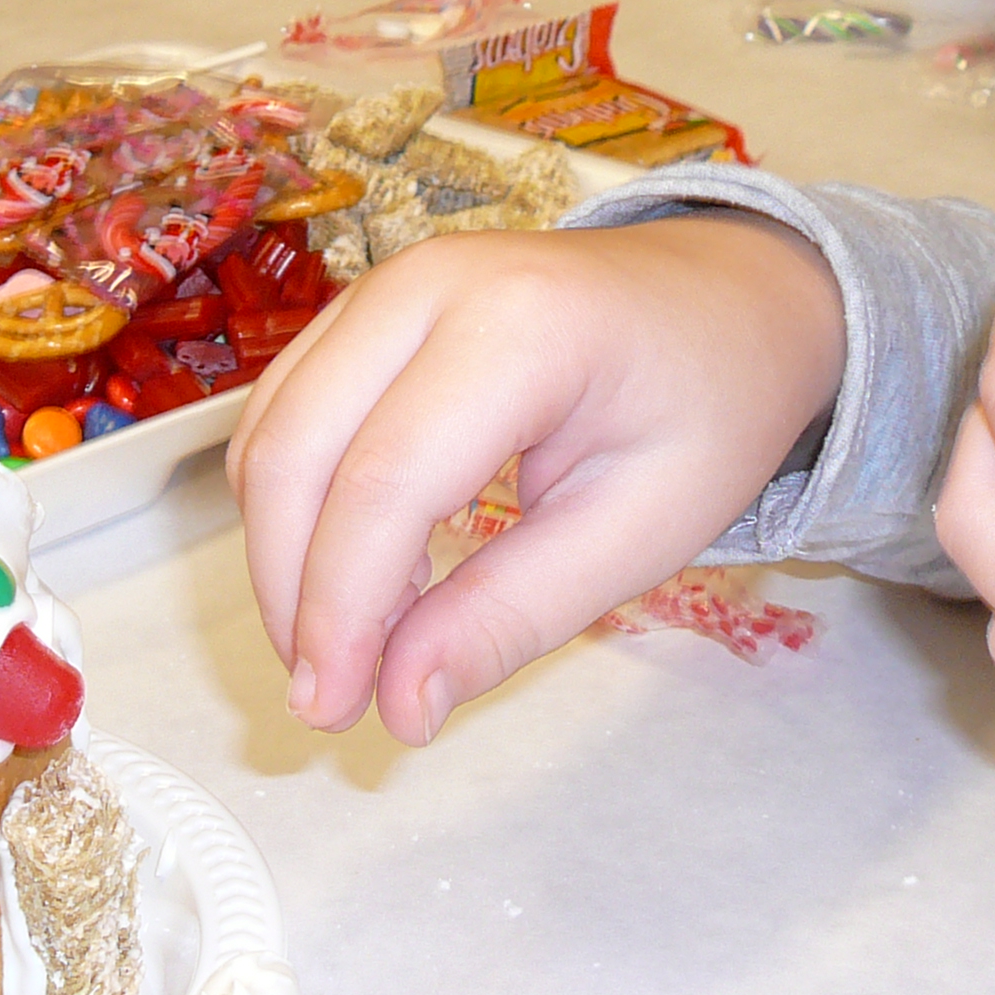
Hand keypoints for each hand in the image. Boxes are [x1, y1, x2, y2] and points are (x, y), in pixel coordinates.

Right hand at [227, 216, 844, 744]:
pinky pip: (283, 418)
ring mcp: (381, 289)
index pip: (383, 484)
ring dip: (283, 560)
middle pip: (295, 455)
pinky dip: (293, 512)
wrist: (724, 296)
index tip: (338, 708)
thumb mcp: (642, 530)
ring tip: (352, 647)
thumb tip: (401, 704)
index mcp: (522, 327)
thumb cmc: (705, 404)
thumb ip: (514, 614)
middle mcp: (426, 286)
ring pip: (269, 437)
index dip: (341, 611)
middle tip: (331, 699)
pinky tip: (354, 578)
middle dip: (291, 595)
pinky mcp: (358, 315)